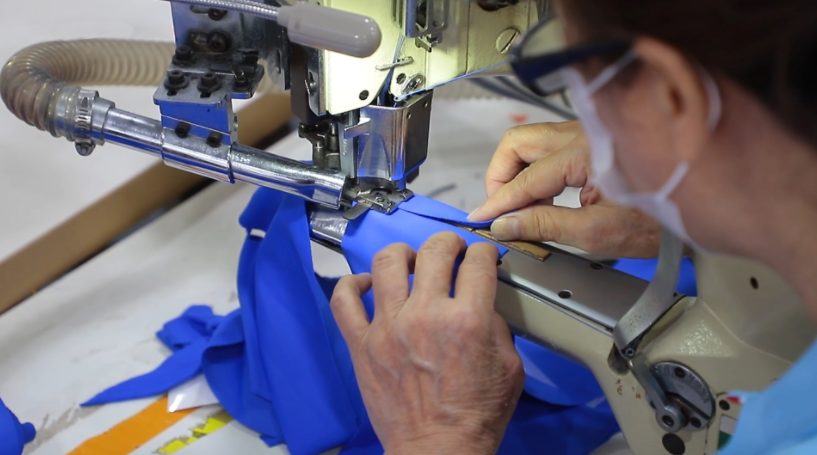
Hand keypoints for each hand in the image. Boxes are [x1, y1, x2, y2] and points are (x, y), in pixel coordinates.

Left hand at [330, 232, 524, 454]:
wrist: (438, 451)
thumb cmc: (474, 417)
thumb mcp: (510, 369)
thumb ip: (497, 327)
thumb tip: (481, 301)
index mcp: (468, 321)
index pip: (478, 262)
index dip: (484, 253)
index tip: (482, 257)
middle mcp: (426, 315)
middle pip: (434, 250)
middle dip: (448, 242)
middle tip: (450, 251)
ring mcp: (388, 327)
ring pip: (387, 262)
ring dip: (403, 253)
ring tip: (410, 261)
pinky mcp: (362, 344)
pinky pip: (344, 300)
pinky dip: (352, 285)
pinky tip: (367, 285)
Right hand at [468, 121, 661, 257]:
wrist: (701, 205)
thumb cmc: (663, 218)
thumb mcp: (598, 232)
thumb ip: (545, 226)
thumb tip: (507, 224)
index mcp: (585, 152)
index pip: (525, 178)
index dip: (498, 203)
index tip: (481, 219)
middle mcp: (583, 133)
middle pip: (518, 143)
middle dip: (500, 176)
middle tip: (499, 209)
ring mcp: (588, 134)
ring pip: (532, 143)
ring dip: (518, 174)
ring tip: (520, 208)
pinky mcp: (594, 142)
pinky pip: (550, 150)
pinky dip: (536, 172)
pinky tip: (542, 198)